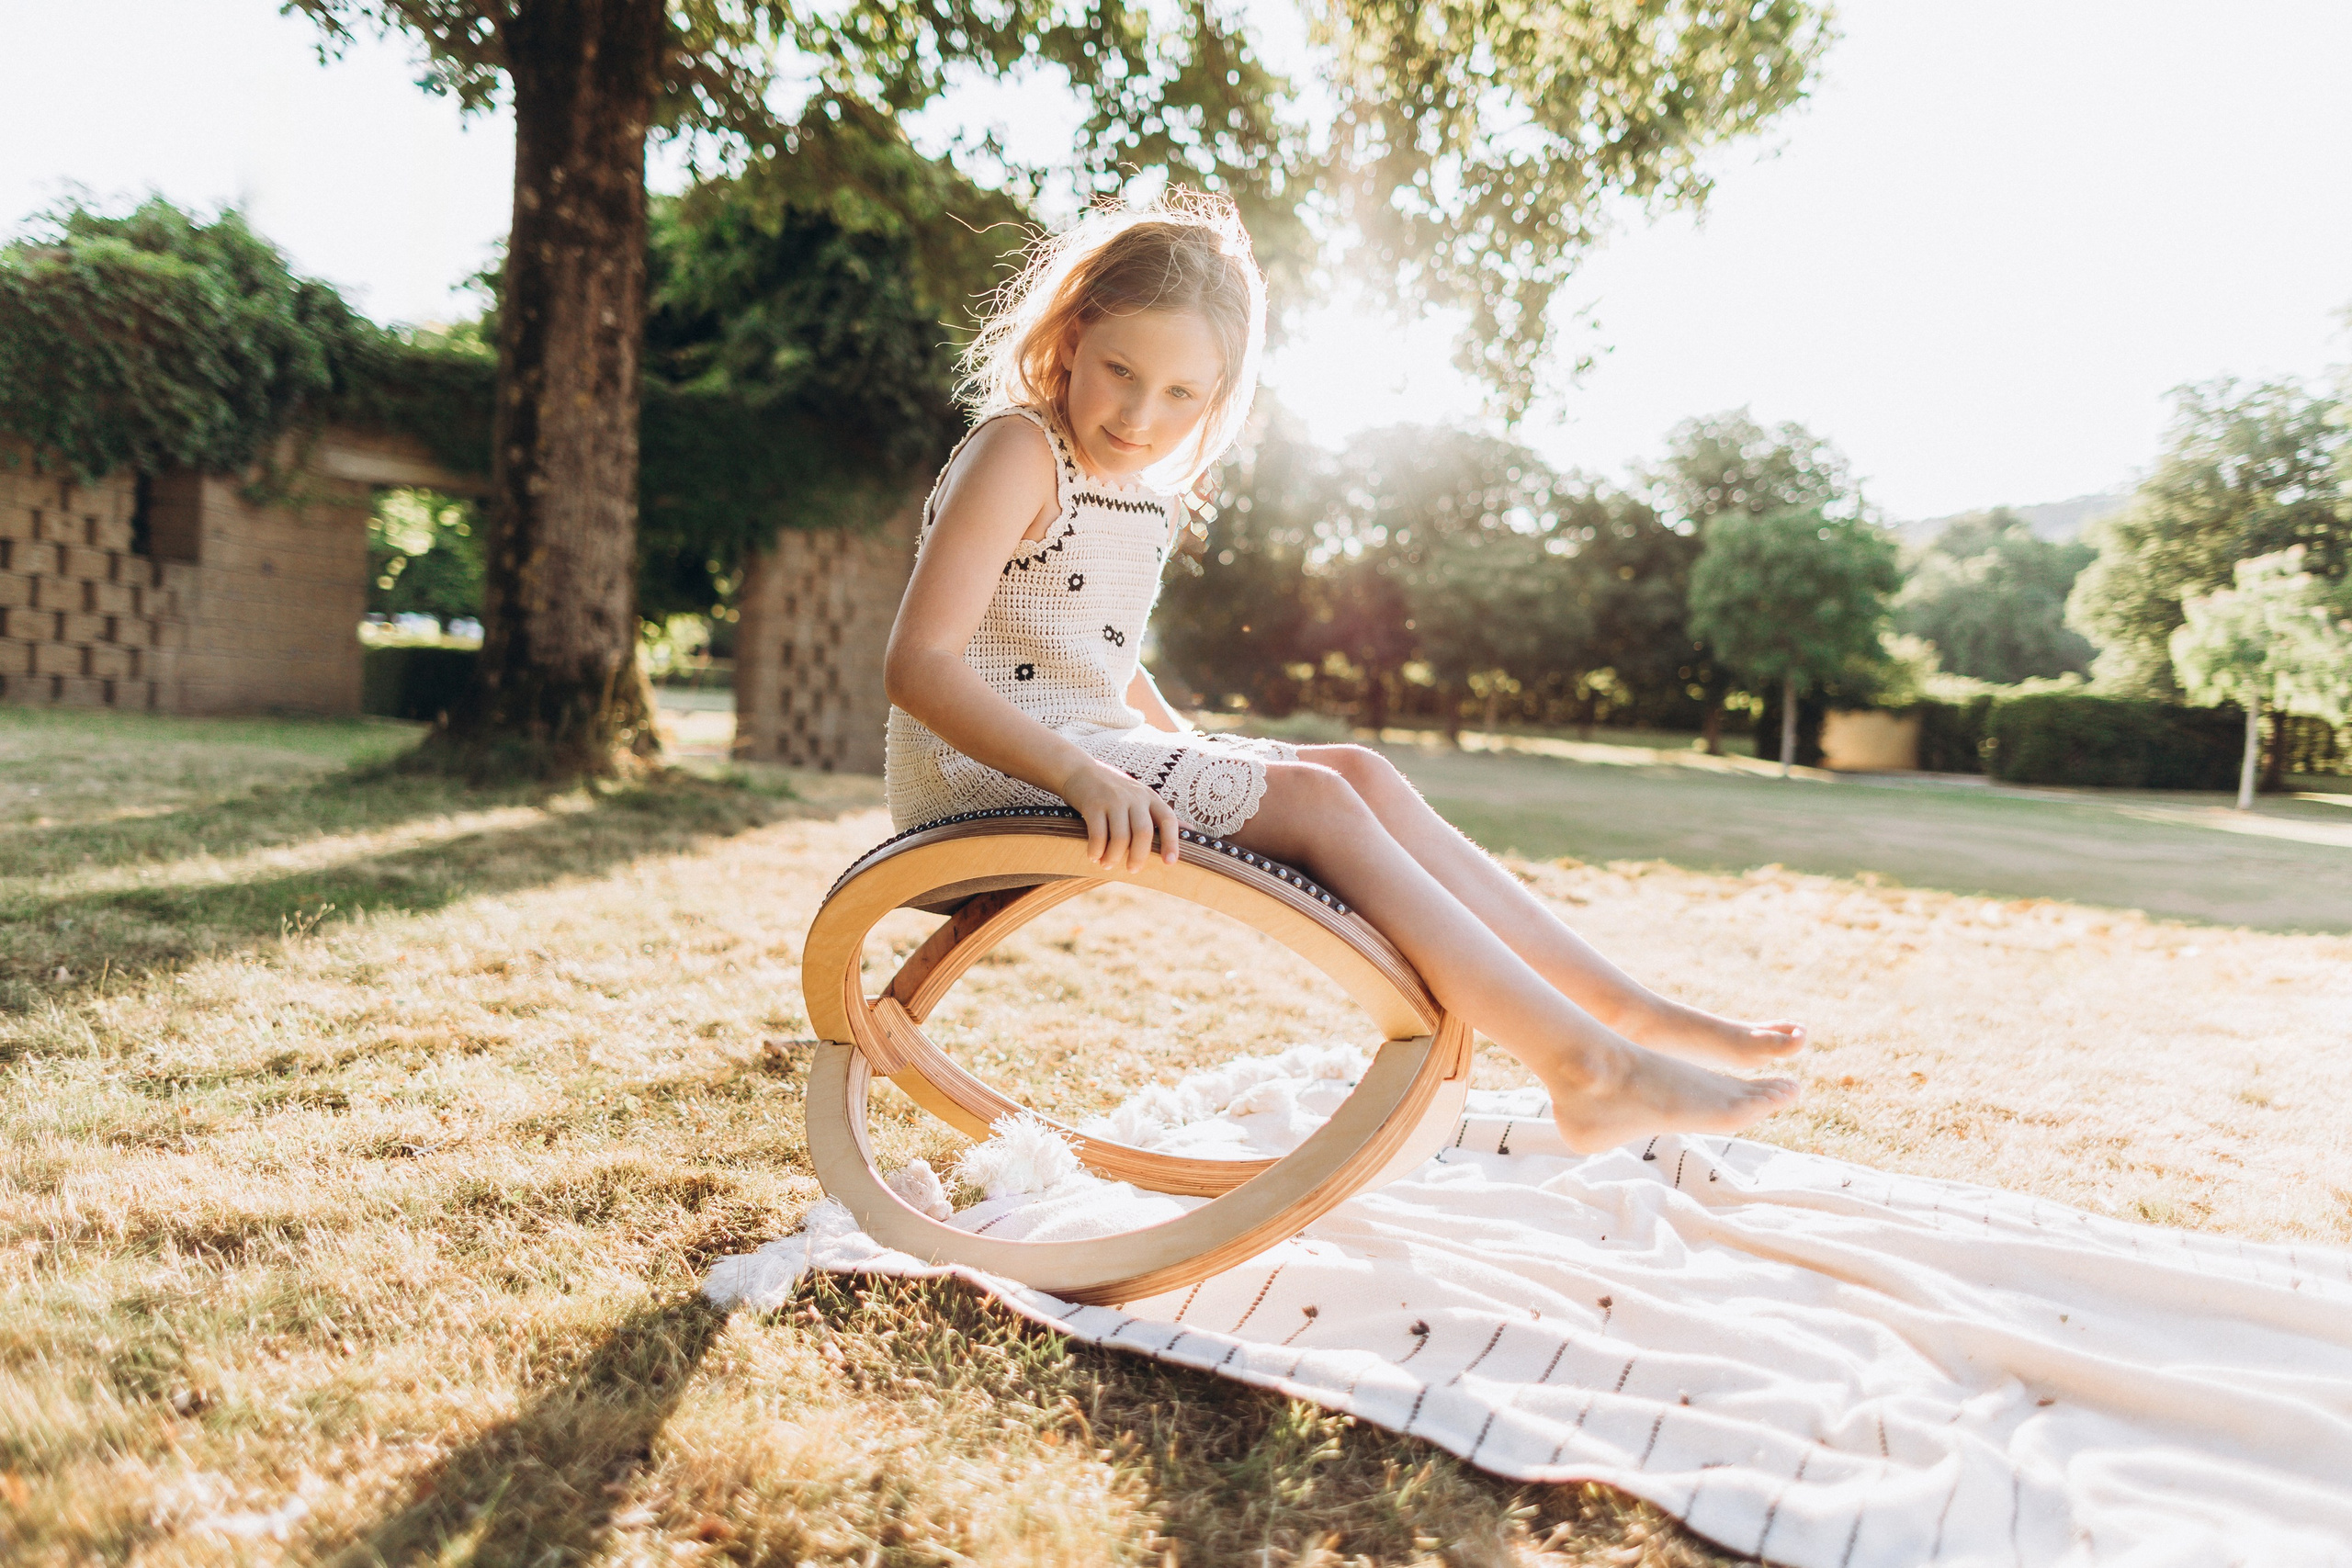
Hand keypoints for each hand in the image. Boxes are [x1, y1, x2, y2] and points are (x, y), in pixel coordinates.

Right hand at [1053, 757, 1179, 871]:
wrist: (1079, 770)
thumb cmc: (1114, 790)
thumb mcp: (1141, 797)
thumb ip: (1161, 815)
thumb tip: (1192, 830)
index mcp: (1150, 798)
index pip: (1168, 819)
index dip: (1172, 841)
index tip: (1170, 862)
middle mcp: (1134, 797)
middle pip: (1143, 832)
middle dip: (1139, 856)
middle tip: (1133, 870)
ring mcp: (1113, 800)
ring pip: (1121, 836)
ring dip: (1114, 856)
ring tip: (1107, 864)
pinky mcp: (1093, 804)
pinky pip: (1098, 834)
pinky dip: (1096, 850)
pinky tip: (1094, 856)